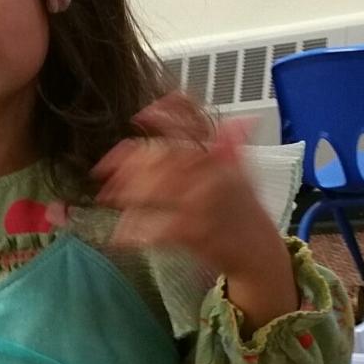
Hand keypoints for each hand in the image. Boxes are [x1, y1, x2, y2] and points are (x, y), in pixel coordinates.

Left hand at [93, 97, 297, 331]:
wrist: (259, 253)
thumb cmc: (244, 211)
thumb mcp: (242, 171)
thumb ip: (225, 143)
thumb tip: (220, 111)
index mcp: (223, 157)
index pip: (192, 127)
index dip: (164, 118)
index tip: (140, 115)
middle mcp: (213, 175)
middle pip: (162, 158)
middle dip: (128, 163)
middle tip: (104, 170)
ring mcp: (202, 204)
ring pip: (152, 190)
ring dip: (124, 193)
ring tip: (106, 197)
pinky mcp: (194, 233)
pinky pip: (153, 229)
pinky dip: (132, 233)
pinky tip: (118, 236)